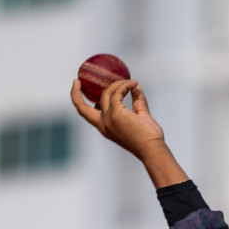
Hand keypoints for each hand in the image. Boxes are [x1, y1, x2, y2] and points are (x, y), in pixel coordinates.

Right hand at [70, 78, 186, 187]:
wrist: (153, 149)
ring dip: (119, 84)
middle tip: (78, 79)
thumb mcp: (141, 117)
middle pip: (82, 107)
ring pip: (107, 93)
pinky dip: (125, 86)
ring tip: (132, 83)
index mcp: (105, 127)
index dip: (78, 99)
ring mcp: (108, 118)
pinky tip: (134, 84)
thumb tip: (135, 86)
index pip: (86, 113)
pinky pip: (118, 92)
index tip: (78, 86)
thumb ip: (137, 102)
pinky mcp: (117, 113)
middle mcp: (103, 124)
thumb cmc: (149, 137)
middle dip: (75, 92)